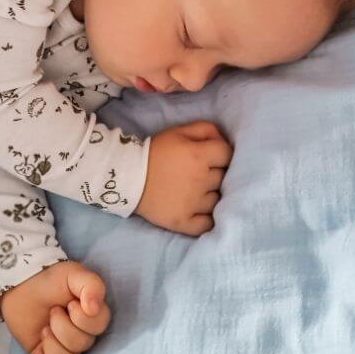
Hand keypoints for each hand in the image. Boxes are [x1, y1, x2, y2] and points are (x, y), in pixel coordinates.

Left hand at [0, 261, 110, 353]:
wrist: (21, 286)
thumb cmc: (50, 279)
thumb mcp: (73, 273)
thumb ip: (91, 284)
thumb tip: (94, 308)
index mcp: (94, 316)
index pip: (99, 328)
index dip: (82, 318)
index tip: (69, 303)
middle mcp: (83, 335)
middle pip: (82, 345)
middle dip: (62, 327)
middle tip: (52, 312)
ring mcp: (65, 349)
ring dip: (52, 346)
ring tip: (43, 330)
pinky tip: (37, 350)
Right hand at [134, 120, 232, 235]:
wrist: (127, 176)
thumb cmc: (155, 152)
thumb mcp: (179, 132)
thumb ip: (205, 129)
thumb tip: (223, 140)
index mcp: (199, 156)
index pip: (227, 154)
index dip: (221, 154)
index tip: (211, 156)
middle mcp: (200, 180)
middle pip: (223, 177)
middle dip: (214, 173)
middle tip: (198, 173)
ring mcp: (193, 204)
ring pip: (216, 200)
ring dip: (209, 195)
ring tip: (194, 191)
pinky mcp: (184, 222)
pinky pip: (207, 224)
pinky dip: (206, 218)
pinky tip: (199, 212)